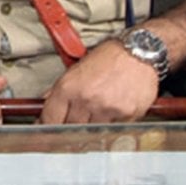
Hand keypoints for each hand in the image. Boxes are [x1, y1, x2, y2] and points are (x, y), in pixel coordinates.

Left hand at [39, 39, 158, 123]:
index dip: (46, 127)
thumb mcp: (76, 68)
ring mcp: (107, 109)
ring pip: (92, 133)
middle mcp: (87, 99)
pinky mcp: (127, 115)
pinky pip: (114, 130)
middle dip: (68, 129)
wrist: (139, 52)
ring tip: (95, 116)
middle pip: (70, 129)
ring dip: (90, 129)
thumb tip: (46, 104)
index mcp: (69, 87)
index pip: (50, 118)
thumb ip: (60, 89)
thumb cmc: (109, 57)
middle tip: (71, 126)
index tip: (46, 132)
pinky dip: (111, 127)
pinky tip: (112, 115)